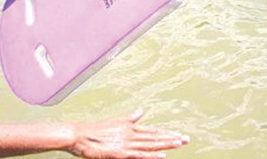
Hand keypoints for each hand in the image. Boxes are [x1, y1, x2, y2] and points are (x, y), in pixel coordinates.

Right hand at [69, 110, 187, 158]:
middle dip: (172, 138)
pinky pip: (140, 155)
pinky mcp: (120, 153)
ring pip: (151, 144)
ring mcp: (127, 143)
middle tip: (187, 139)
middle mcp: (131, 133)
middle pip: (155, 137)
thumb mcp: (115, 121)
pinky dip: (152, 156)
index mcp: (130, 127)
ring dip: (166, 144)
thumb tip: (142, 111)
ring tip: (180, 144)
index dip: (166, 133)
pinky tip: (163, 156)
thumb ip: (130, 119)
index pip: (153, 131)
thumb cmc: (94, 130)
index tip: (179, 134)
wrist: (79, 135)